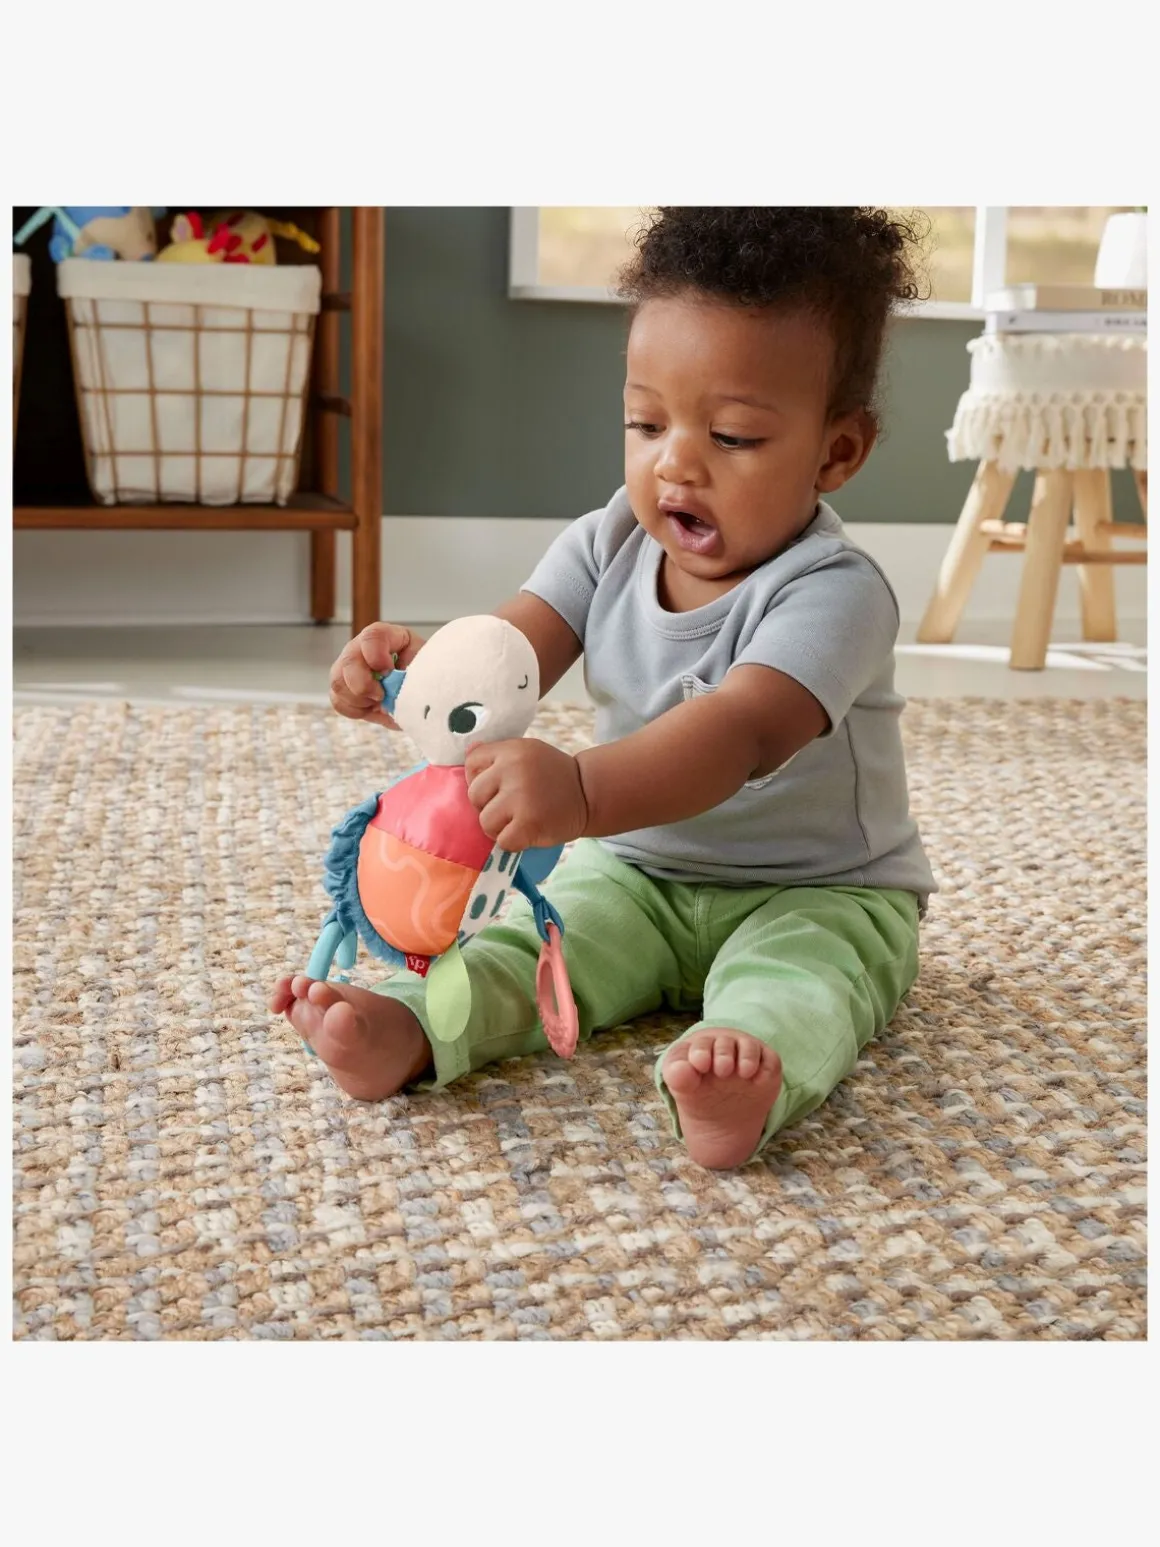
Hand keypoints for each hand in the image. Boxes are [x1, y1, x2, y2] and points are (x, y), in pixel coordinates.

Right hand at [329, 622, 425, 728]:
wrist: (418, 694)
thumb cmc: (424, 678)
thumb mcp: (425, 672)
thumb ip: (410, 677)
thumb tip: (391, 691)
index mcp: (387, 636)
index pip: (373, 636)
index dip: (377, 656)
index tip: (390, 673)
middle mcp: (362, 647)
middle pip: (349, 661)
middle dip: (364, 685)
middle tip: (382, 696)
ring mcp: (348, 666)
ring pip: (338, 682)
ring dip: (360, 699)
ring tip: (380, 701)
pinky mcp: (343, 687)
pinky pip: (337, 701)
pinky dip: (355, 710)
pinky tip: (371, 707)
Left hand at [465, 739, 588, 850]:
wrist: (589, 794)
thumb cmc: (554, 776)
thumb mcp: (528, 754)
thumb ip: (499, 755)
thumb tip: (470, 749)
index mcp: (512, 750)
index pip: (472, 763)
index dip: (479, 779)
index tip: (498, 787)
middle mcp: (514, 769)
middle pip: (474, 796)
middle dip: (489, 806)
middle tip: (513, 806)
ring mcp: (521, 796)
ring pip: (485, 822)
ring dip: (501, 827)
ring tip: (521, 820)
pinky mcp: (529, 822)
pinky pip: (503, 841)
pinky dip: (514, 842)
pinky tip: (529, 832)